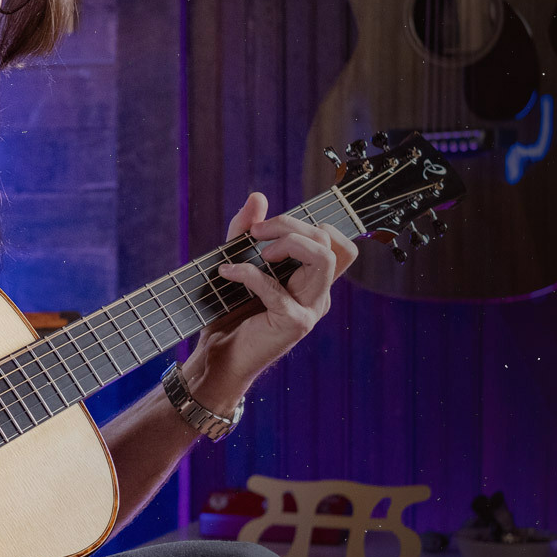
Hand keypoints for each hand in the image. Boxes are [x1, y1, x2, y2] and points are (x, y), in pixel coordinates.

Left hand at [190, 192, 358, 410]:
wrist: (218, 359)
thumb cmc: (229, 315)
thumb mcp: (237, 264)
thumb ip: (245, 232)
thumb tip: (258, 196)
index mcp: (312, 282)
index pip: (338, 243)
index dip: (311, 224)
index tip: (270, 227)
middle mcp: (319, 295)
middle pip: (330, 243)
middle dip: (291, 225)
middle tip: (255, 233)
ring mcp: (310, 310)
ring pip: (323, 258)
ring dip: (288, 242)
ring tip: (257, 251)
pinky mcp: (294, 324)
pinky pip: (278, 288)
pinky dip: (249, 274)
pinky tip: (226, 272)